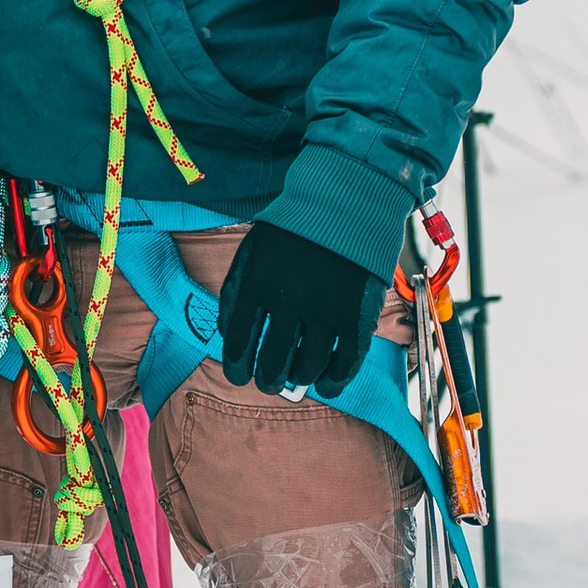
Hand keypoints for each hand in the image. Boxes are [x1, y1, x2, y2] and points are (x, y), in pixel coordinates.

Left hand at [216, 222, 380, 399]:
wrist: (344, 203)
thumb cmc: (293, 230)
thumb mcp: (253, 252)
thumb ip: (238, 292)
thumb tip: (231, 338)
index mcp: (256, 282)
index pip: (238, 342)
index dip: (237, 367)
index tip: (239, 376)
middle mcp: (289, 299)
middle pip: (272, 361)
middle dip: (267, 380)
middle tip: (268, 383)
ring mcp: (325, 308)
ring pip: (307, 366)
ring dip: (298, 379)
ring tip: (295, 379)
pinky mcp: (356, 315)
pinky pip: (345, 362)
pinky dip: (335, 380)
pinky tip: (326, 384)